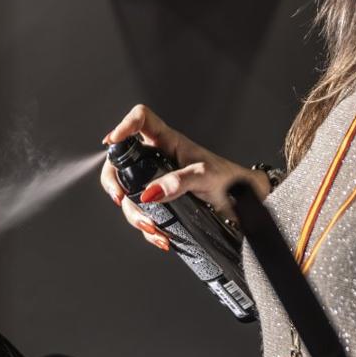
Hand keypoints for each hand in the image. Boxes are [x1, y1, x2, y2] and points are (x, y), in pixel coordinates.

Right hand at [99, 104, 268, 251]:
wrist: (244, 205)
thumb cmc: (230, 181)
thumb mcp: (205, 177)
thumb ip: (178, 182)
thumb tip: (150, 193)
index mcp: (168, 141)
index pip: (141, 120)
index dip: (124, 125)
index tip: (111, 142)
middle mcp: (157, 158)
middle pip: (121, 161)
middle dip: (114, 181)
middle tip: (120, 197)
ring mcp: (156, 181)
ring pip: (129, 193)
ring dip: (133, 213)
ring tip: (151, 227)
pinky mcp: (161, 203)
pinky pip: (142, 213)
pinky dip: (147, 228)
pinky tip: (160, 236)